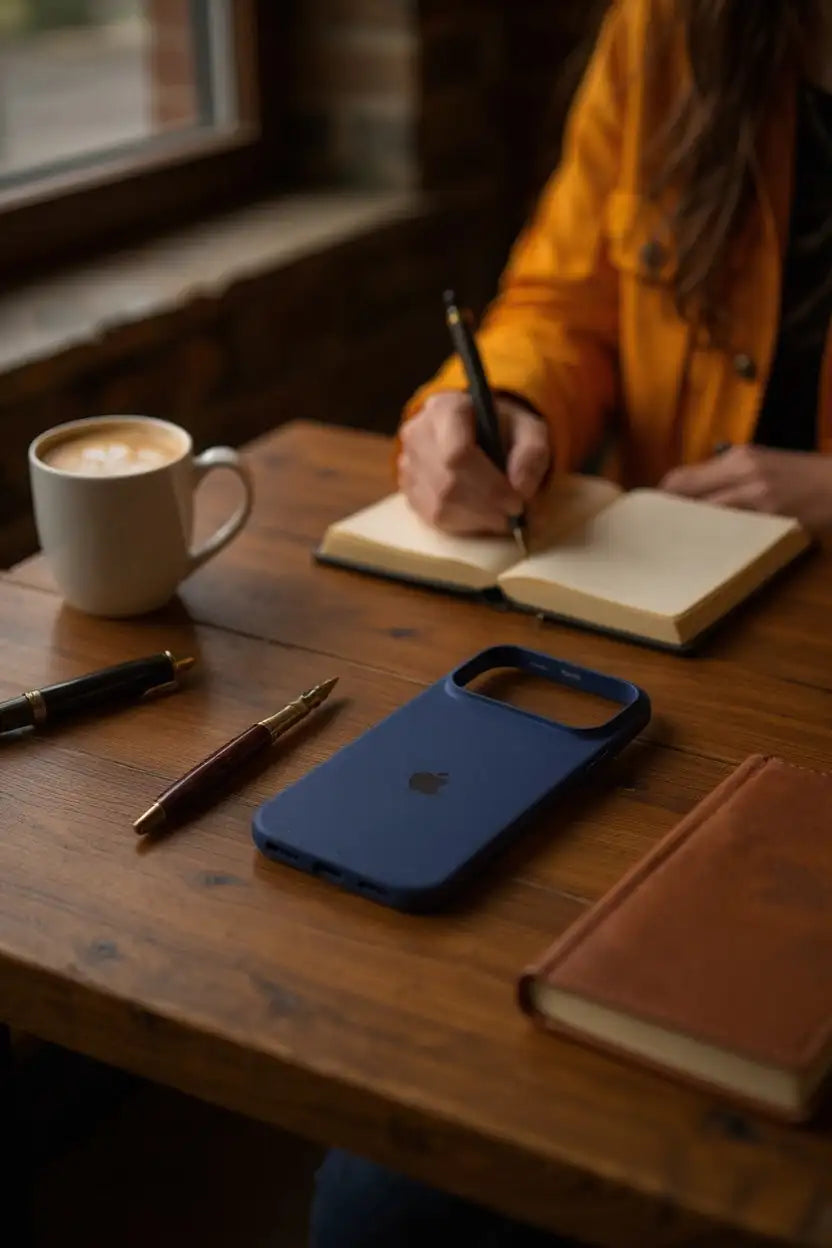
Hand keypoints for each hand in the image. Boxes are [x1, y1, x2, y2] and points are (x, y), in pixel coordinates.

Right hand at [398, 391, 550, 534]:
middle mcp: (417, 432)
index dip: (490, 485)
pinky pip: (431, 516)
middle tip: (514, 514)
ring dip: (476, 518)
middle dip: (486, 505)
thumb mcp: (531, 430)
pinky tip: (482, 517)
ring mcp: (407, 462)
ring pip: (439, 503)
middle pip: (448, 482)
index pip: (458, 454)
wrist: (481, 433)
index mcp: (445, 408)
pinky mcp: (407, 489)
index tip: (518, 500)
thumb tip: (521, 489)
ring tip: (501, 517)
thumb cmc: (505, 430)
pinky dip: (462, 524)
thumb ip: (532, 454)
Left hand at [660, 445, 831, 530]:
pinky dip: (718, 542)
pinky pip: (733, 534)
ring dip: (689, 531)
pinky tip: (711, 552)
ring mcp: (757, 498)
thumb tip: (693, 492)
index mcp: (738, 457)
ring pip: (705, 516)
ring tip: (678, 544)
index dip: (662, 497)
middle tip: (657, 533)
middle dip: (668, 516)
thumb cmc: (802, 475)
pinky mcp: (772, 521)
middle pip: (686, 496)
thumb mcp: (763, 463)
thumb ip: (728, 474)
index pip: (682, 477)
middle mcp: (743, 473)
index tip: (653, 512)